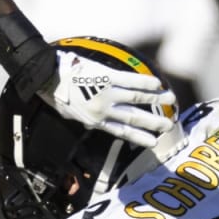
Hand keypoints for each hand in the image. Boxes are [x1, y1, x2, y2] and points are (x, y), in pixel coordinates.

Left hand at [46, 50, 177, 145]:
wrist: (47, 77)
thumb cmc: (56, 95)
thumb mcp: (70, 116)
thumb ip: (87, 120)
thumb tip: (94, 123)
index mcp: (95, 121)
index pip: (122, 131)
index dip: (139, 137)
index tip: (154, 141)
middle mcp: (104, 109)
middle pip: (134, 117)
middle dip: (154, 122)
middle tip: (170, 125)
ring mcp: (107, 93)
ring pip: (137, 98)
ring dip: (156, 99)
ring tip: (171, 100)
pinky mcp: (107, 76)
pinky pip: (131, 80)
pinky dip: (146, 81)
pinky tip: (158, 83)